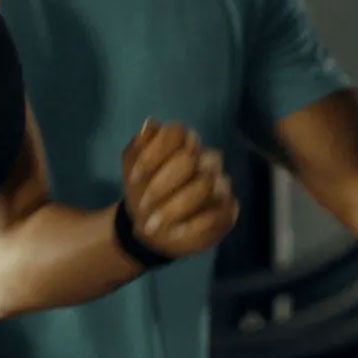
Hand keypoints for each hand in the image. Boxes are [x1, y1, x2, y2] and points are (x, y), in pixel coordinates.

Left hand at [121, 119, 238, 258]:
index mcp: (181, 141)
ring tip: (152, 224)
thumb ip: (138, 146)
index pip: (175, 133)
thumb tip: (150, 125)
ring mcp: (219, 183)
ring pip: (205, 185)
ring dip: (173, 207)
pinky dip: (191, 225)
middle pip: (189, 159)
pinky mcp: (227, 210)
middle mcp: (205, 157)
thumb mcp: (130, 166)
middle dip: (161, 184)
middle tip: (143, 204)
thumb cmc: (141, 187)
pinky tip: (173, 232)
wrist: (149, 223)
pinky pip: (216, 214)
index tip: (133, 177)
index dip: (152, 154)